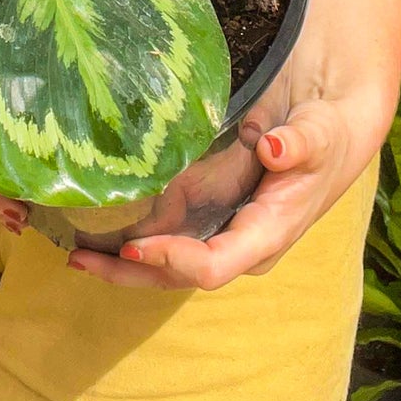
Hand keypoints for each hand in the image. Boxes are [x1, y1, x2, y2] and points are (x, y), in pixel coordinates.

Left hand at [64, 95, 373, 290]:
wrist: (328, 126)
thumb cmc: (327, 131)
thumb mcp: (320, 132)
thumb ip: (299, 143)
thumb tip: (274, 147)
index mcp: (266, 233)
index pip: (215, 265)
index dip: (175, 260)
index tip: (136, 245)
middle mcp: (237, 242)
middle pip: (177, 274)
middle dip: (129, 271)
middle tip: (78, 256)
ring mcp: (219, 229)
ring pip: (163, 259)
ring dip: (119, 259)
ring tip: (72, 248)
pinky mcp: (207, 211)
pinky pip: (164, 232)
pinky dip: (129, 232)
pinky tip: (91, 225)